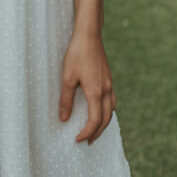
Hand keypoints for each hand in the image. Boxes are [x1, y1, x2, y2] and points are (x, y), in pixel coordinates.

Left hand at [58, 30, 115, 145]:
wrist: (89, 35)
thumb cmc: (77, 54)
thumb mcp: (67, 77)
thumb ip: (66, 99)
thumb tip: (63, 119)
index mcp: (96, 92)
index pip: (95, 121)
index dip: (87, 133)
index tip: (78, 139)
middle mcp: (106, 90)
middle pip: (106, 119)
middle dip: (97, 133)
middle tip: (87, 141)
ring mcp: (109, 83)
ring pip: (111, 110)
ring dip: (104, 123)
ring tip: (95, 130)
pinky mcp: (109, 77)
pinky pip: (112, 100)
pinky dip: (107, 111)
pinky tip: (100, 109)